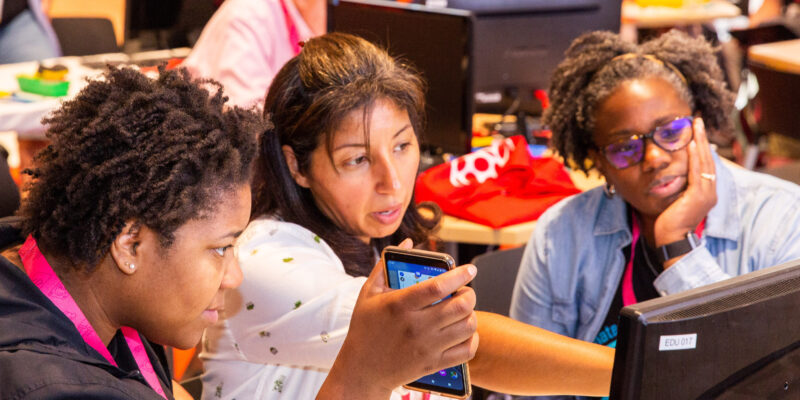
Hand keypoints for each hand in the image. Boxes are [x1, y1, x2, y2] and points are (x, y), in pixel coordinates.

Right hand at [317, 239, 478, 398]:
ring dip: (470, 315)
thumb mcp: (368, 293)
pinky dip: (472, 339)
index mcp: (399, 305)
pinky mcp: (433, 364)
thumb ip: (386, 265)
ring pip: (467, 327)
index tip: (470, 269)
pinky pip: (467, 350)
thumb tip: (407, 242)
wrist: (362, 370)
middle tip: (465, 292)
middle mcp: (415, 326)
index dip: (458, 275)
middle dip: (469, 294)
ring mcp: (426, 347)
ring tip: (462, 310)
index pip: (437, 287)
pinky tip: (463, 332)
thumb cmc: (365, 328)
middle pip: (459, 306)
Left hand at [654, 117, 715, 265]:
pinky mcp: (699, 196)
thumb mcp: (674, 200)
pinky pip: (697, 172)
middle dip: (702, 139)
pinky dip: (695, 158)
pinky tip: (691, 145)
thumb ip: (676, 187)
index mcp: (705, 193)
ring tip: (695, 126)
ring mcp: (706, 194)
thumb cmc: (668, 223)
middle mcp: (709, 192)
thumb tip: (668, 175)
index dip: (701, 147)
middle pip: (707, 159)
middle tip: (697, 121)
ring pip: (704, 163)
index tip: (695, 132)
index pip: (704, 165)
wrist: (671, 241)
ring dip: (699, 142)